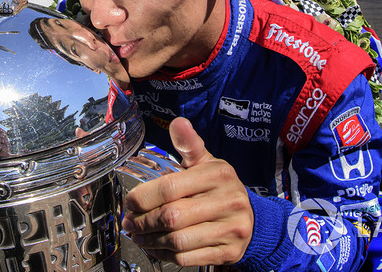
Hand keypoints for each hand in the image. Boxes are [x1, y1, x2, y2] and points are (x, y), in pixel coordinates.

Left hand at [122, 117, 253, 266]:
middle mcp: (228, 201)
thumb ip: (188, 145)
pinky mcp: (229, 252)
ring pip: (178, 241)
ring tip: (138, 235)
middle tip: (130, 221)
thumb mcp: (206, 162)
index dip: (144, 197)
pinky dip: (164, 255)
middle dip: (143, 221)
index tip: (130, 202)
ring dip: (150, 240)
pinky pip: (187, 258)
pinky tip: (155, 247)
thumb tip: (178, 123)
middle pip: (172, 217)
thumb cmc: (219, 187)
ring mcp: (231, 229)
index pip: (171, 187)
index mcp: (219, 174)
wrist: (251, 218)